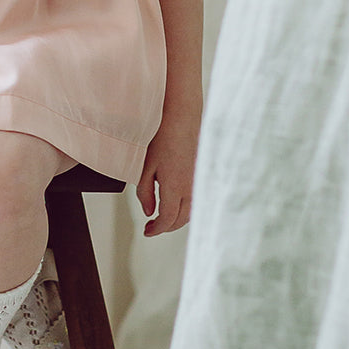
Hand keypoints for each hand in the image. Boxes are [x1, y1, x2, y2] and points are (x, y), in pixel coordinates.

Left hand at [135, 116, 198, 236]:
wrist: (182, 117)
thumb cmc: (163, 137)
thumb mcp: (146, 167)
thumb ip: (145, 192)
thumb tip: (149, 212)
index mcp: (175, 187)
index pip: (168, 220)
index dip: (156, 229)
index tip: (148, 231)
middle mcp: (191, 188)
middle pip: (181, 220)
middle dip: (166, 226)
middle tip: (153, 225)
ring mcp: (200, 182)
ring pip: (192, 212)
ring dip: (178, 218)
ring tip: (164, 215)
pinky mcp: (204, 176)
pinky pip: (197, 200)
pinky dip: (187, 207)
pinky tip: (178, 203)